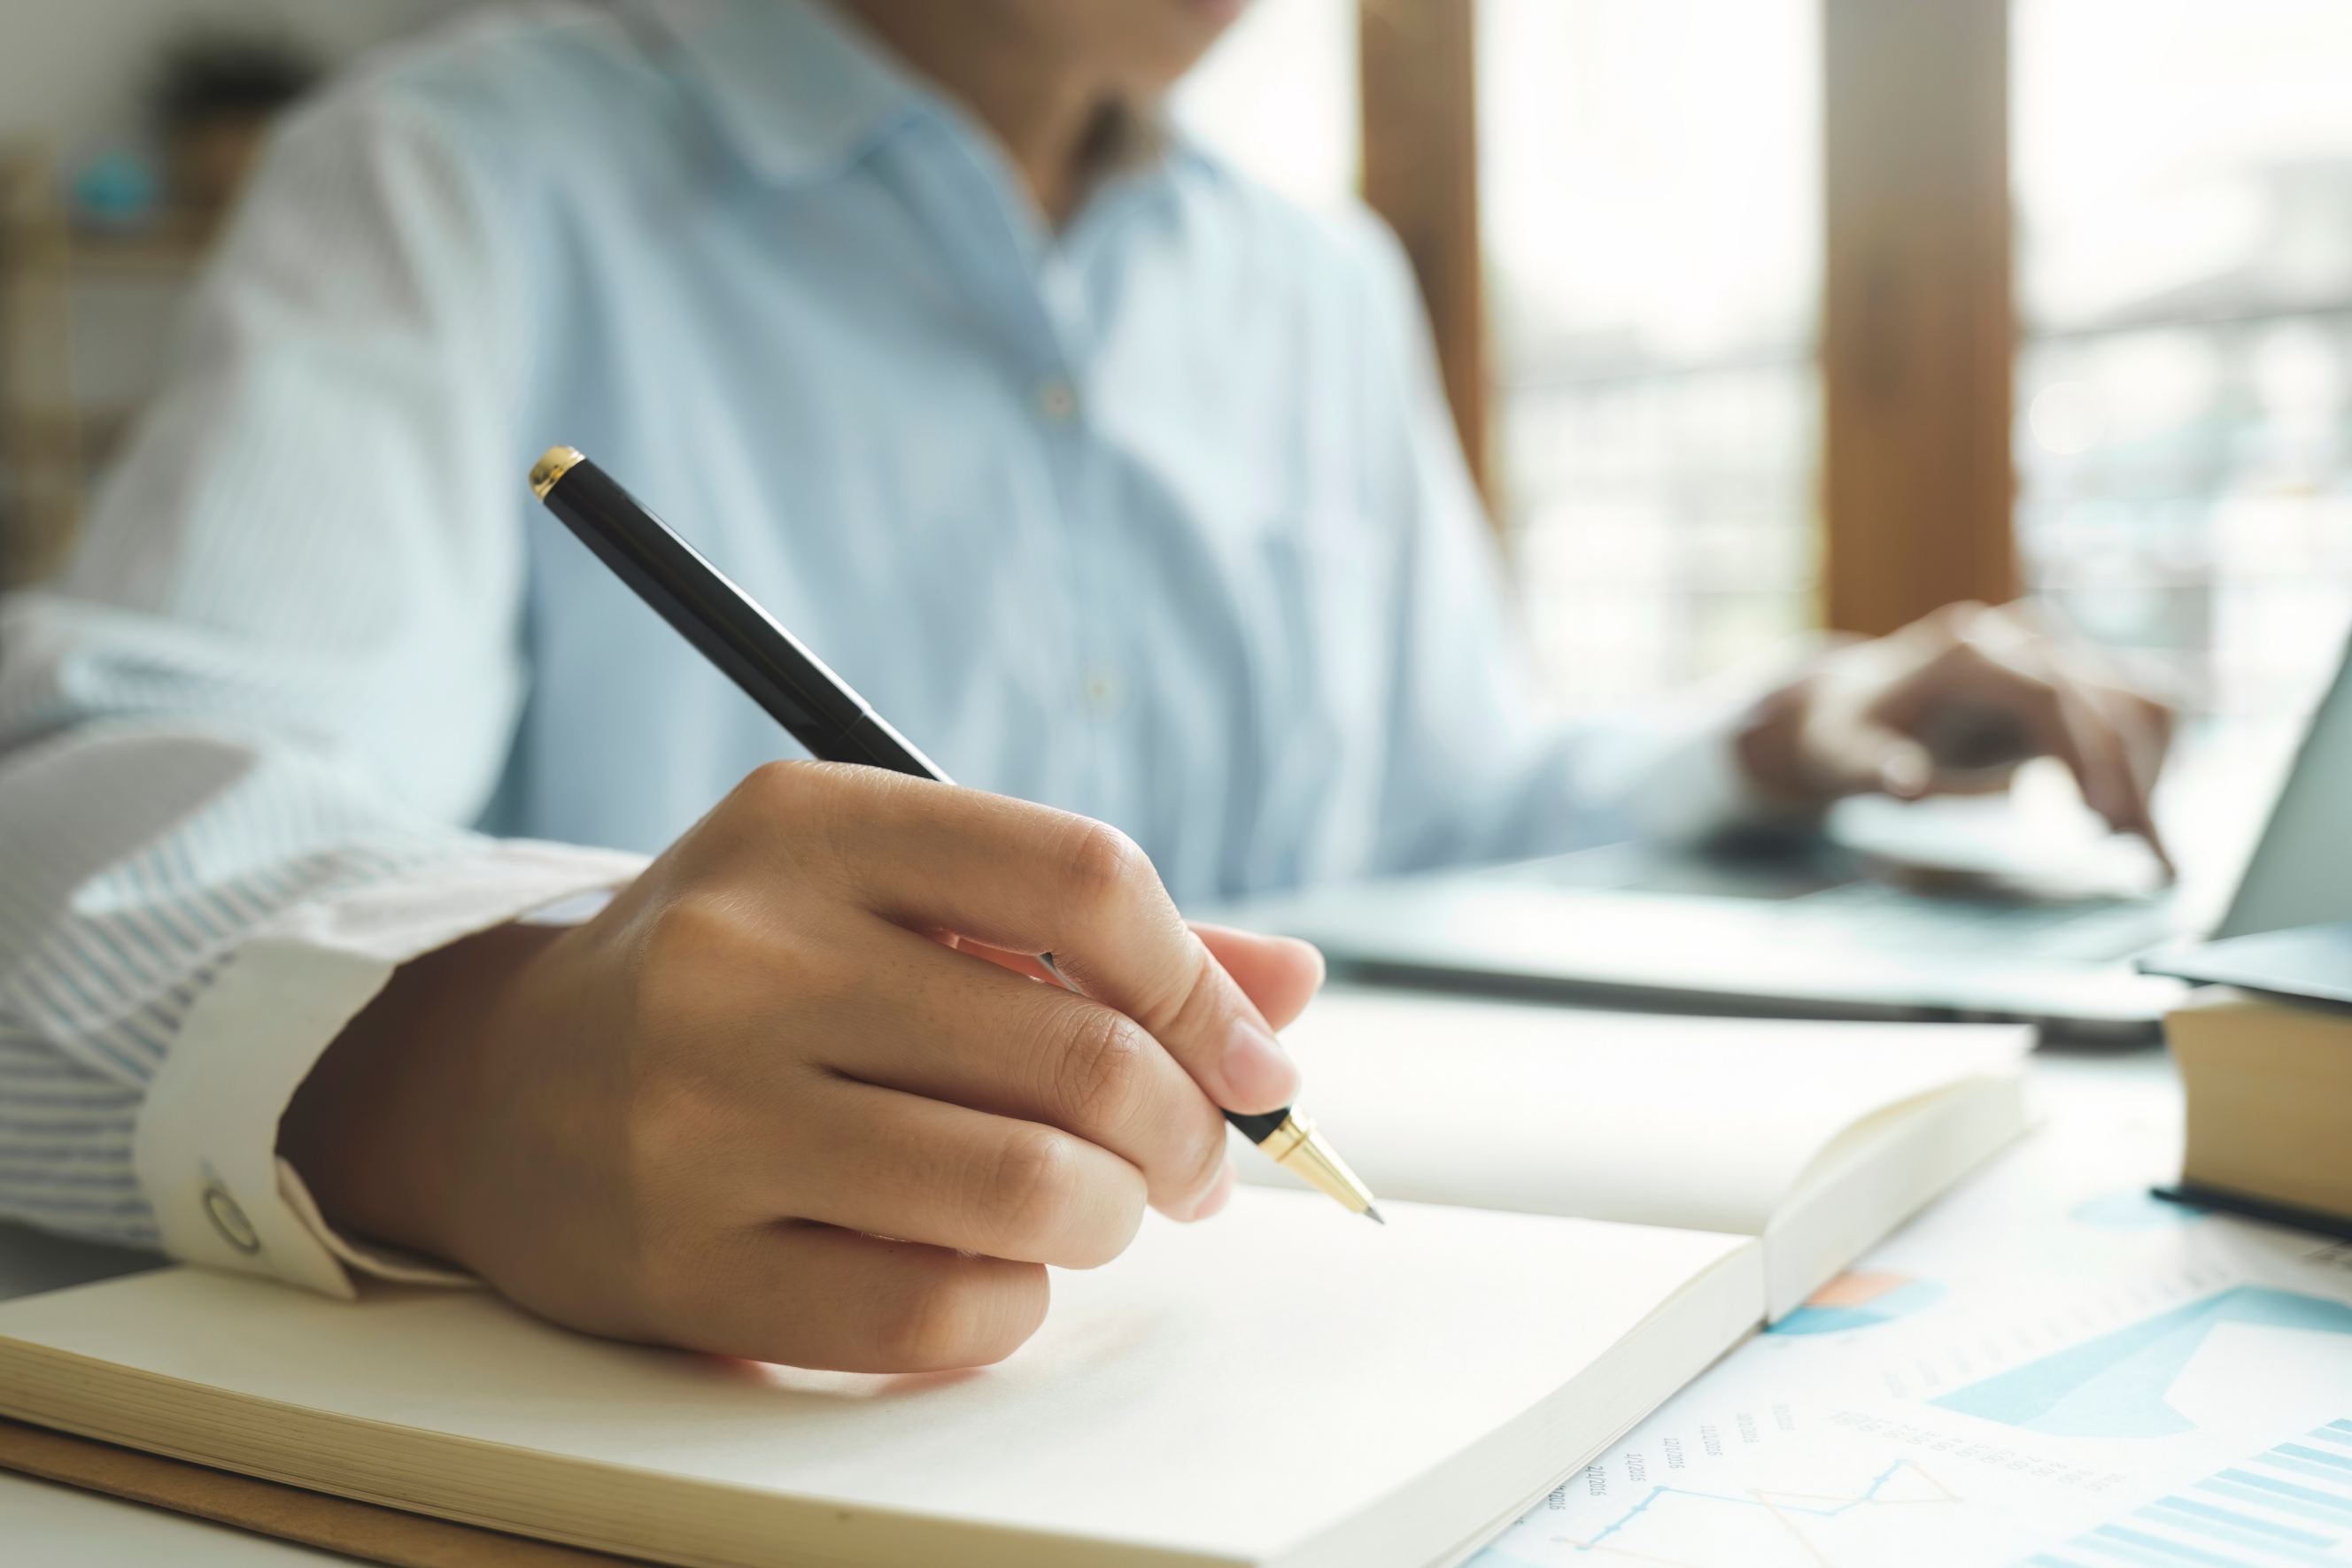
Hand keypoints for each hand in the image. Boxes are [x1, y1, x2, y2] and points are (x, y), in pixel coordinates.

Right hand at [279, 762, 1323, 1371]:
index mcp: (811, 824)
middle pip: (1077, 1052)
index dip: (1204, 987)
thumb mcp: (887, 898)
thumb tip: (1288, 992)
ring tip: (1097, 1210)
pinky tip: (994, 1272)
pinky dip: (1013, 1304)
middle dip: (1185, 1130)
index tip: (1252, 1063)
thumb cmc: (741, 979)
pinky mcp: (678, 1263)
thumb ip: (1086, 933)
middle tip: (1191, 1162)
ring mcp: (699, 1114)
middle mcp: (744, 954)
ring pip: (1023, 1192)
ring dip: (1110, 1218)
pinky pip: (934, 1315)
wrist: (494, 1083)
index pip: (1082, 880)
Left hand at [1736, 601, 2177, 869]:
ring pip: (2140, 706)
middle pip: (2112, 701)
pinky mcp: (2073, 678)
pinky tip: (2130, 827)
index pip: (2052, 696)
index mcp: (1969, 652)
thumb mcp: (1845, 758)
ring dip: (2152, 778)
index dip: (2092, 757)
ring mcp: (2055, 652)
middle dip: (2137, 783)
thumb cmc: (1848, 735)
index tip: (2114, 823)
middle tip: (2151, 869)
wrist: (1853, 705)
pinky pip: (2133, 717)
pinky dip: (2144, 770)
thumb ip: (1878, 770)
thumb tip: (1909, 785)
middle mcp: (2021, 639)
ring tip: (2144, 855)